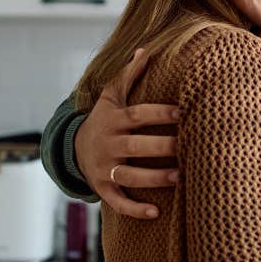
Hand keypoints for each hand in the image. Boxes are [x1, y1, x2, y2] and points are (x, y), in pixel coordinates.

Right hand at [74, 49, 180, 218]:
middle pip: (135, 145)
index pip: (138, 114)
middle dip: (160, 147)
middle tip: (187, 146)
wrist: (73, 148)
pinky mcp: (103, 188)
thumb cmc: (104, 119)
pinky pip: (117, 202)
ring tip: (179, 177)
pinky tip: (156, 212)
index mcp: (115, 120)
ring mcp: (104, 167)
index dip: (159, 112)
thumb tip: (146, 49)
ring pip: (129, 175)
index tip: (183, 110)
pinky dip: (134, 209)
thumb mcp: (111, 96)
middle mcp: (109, 144)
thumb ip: (128, 75)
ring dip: (153, 178)